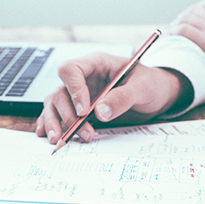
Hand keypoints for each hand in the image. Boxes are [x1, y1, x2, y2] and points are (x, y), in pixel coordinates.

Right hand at [36, 52, 189, 143]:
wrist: (157, 95)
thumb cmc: (151, 84)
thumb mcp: (143, 88)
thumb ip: (122, 98)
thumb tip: (100, 112)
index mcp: (96, 63)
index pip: (71, 70)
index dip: (73, 90)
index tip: (84, 111)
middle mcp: (83, 77)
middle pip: (60, 91)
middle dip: (68, 115)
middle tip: (84, 133)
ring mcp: (79, 93)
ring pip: (54, 104)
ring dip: (55, 122)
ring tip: (59, 140)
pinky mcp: (79, 108)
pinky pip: (58, 113)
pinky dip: (51, 124)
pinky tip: (47, 135)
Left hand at [168, 0, 204, 75]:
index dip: (197, 9)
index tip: (191, 19)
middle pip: (195, 9)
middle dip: (183, 18)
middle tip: (176, 29)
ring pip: (187, 17)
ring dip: (176, 24)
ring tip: (171, 35)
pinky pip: (184, 31)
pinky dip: (174, 33)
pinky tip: (171, 40)